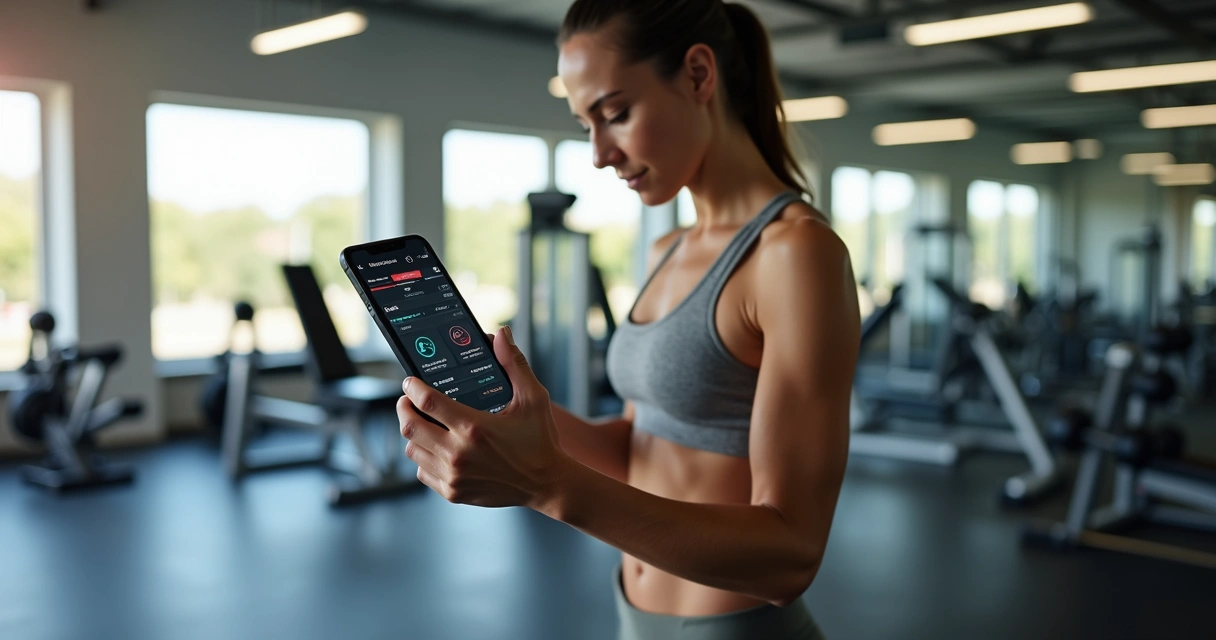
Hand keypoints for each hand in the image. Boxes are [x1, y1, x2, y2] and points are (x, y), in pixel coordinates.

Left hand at [397, 326, 568, 509]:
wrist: (547, 483)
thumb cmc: (540, 440)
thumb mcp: (533, 398)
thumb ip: (514, 364)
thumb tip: (501, 335)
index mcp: (475, 427)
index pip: (427, 402)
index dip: (412, 387)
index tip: (410, 381)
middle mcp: (459, 453)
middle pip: (410, 426)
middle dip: (404, 408)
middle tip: (408, 400)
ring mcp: (454, 476)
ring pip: (413, 449)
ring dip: (413, 432)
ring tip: (423, 422)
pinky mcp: (453, 493)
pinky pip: (422, 472)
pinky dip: (423, 457)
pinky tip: (435, 447)